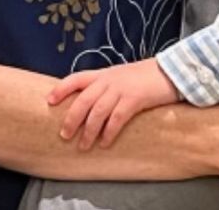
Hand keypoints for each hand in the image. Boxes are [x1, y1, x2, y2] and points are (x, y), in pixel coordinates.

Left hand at [47, 58, 179, 148]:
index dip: (61, 89)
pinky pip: (117, 118)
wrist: (170, 71)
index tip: (49, 101)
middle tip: (64, 135)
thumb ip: (105, 87)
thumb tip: (90, 103)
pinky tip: (105, 143)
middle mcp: (108, 80)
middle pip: (83, 99)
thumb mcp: (120, 77)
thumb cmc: (144, 77)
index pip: (75, 78)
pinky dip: (109, 132)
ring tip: (83, 146)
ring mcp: (121, 89)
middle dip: (72, 118)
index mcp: (102, 74)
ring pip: (98, 111)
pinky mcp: (135, 99)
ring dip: (89, 131)